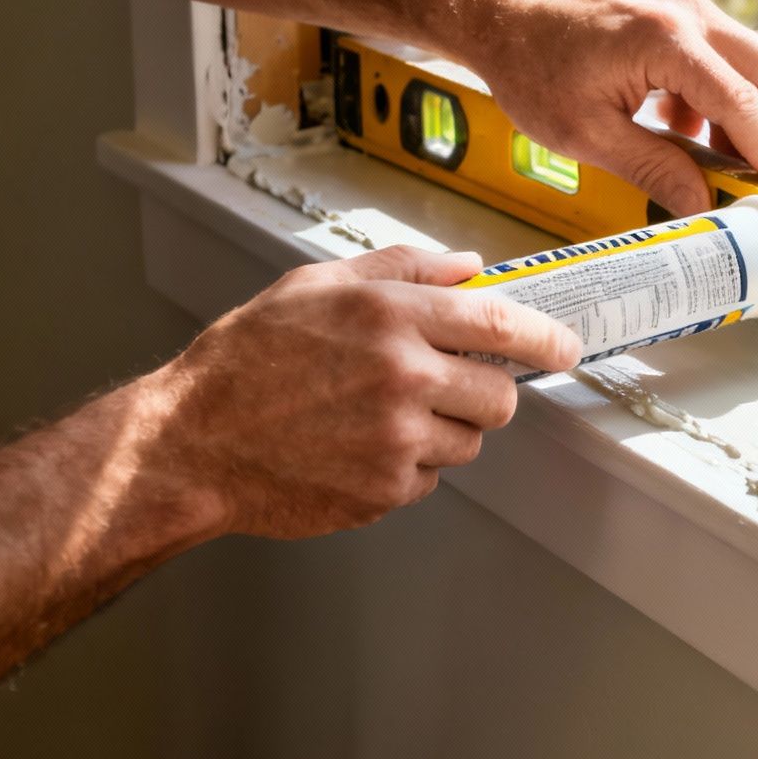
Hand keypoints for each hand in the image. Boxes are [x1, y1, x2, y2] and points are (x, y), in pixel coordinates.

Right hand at [150, 246, 581, 538]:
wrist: (192, 440)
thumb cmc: (249, 358)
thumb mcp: (320, 286)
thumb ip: (404, 270)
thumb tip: (470, 267)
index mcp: (390, 316)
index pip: (501, 323)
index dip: (546, 338)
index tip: (565, 347)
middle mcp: (402, 377)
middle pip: (500, 397)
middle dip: (485, 392)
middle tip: (446, 386)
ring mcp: (395, 441)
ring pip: (468, 443)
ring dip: (443, 431)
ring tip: (378, 416)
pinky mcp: (382, 491)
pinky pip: (428, 480)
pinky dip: (406, 467)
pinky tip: (355, 447)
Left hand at [462, 0, 757, 216]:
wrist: (500, 13)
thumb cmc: (530, 65)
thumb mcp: (586, 134)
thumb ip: (653, 169)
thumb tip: (701, 204)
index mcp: (666, 39)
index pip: (741, 103)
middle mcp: (687, 13)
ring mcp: (685, 7)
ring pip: (750, 63)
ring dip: (748, 116)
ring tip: (722, 166)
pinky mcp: (676, 13)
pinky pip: (722, 58)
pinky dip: (720, 99)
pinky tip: (686, 134)